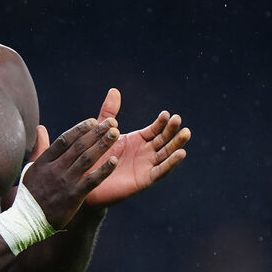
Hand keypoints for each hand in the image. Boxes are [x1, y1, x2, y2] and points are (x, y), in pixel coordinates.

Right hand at [22, 117, 119, 227]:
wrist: (27, 221)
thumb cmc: (29, 194)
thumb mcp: (30, 168)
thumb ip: (39, 148)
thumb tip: (40, 128)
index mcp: (45, 161)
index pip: (65, 140)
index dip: (80, 129)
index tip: (93, 121)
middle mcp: (55, 169)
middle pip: (78, 146)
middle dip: (96, 132)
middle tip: (111, 123)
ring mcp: (65, 182)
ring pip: (86, 159)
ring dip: (102, 145)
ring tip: (115, 134)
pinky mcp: (74, 196)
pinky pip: (92, 180)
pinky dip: (104, 170)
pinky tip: (114, 161)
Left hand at [84, 88, 190, 206]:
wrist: (86, 181)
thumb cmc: (95, 157)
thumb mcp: (102, 131)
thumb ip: (109, 112)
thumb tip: (114, 90)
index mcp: (138, 140)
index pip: (155, 129)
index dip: (162, 122)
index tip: (166, 114)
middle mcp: (146, 153)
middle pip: (164, 140)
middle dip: (172, 130)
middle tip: (178, 119)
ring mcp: (147, 166)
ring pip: (166, 154)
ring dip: (176, 144)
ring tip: (186, 133)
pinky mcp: (145, 180)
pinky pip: (161, 171)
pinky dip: (171, 163)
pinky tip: (181, 153)